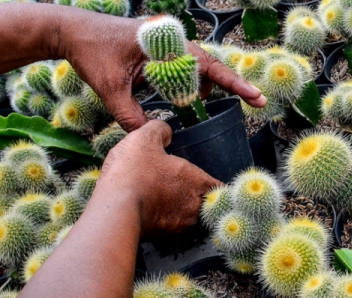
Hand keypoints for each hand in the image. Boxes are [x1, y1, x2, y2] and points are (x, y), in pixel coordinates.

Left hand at [56, 8, 265, 131]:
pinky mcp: (159, 50)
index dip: (235, 83)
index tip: (257, 97)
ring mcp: (167, 45)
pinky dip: (183, 84)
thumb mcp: (110, 87)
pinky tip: (176, 98)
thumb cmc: (92, 52)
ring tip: (191, 107)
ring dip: (196, 89)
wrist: (72, 30)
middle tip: (246, 103)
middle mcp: (172, 41)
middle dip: (222, 87)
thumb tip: (149, 137)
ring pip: (195, 70)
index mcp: (166, 44)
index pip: (209, 66)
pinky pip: (181, 69)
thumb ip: (130, 115)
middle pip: (208, 68)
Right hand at [96, 120, 220, 235]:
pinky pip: (167, 228)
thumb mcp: (145, 139)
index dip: (213, 183)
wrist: (114, 210)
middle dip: (195, 196)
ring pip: (186, 217)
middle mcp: (194, 206)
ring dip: (178, 209)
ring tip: (161, 198)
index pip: (219, 186)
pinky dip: (161, 219)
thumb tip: (165, 132)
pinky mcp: (160, 237)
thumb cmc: (134, 173)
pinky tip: (147, 210)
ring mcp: (178, 226)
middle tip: (181, 188)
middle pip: (204, 203)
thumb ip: (159, 131)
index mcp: (198, 181)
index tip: (206, 180)